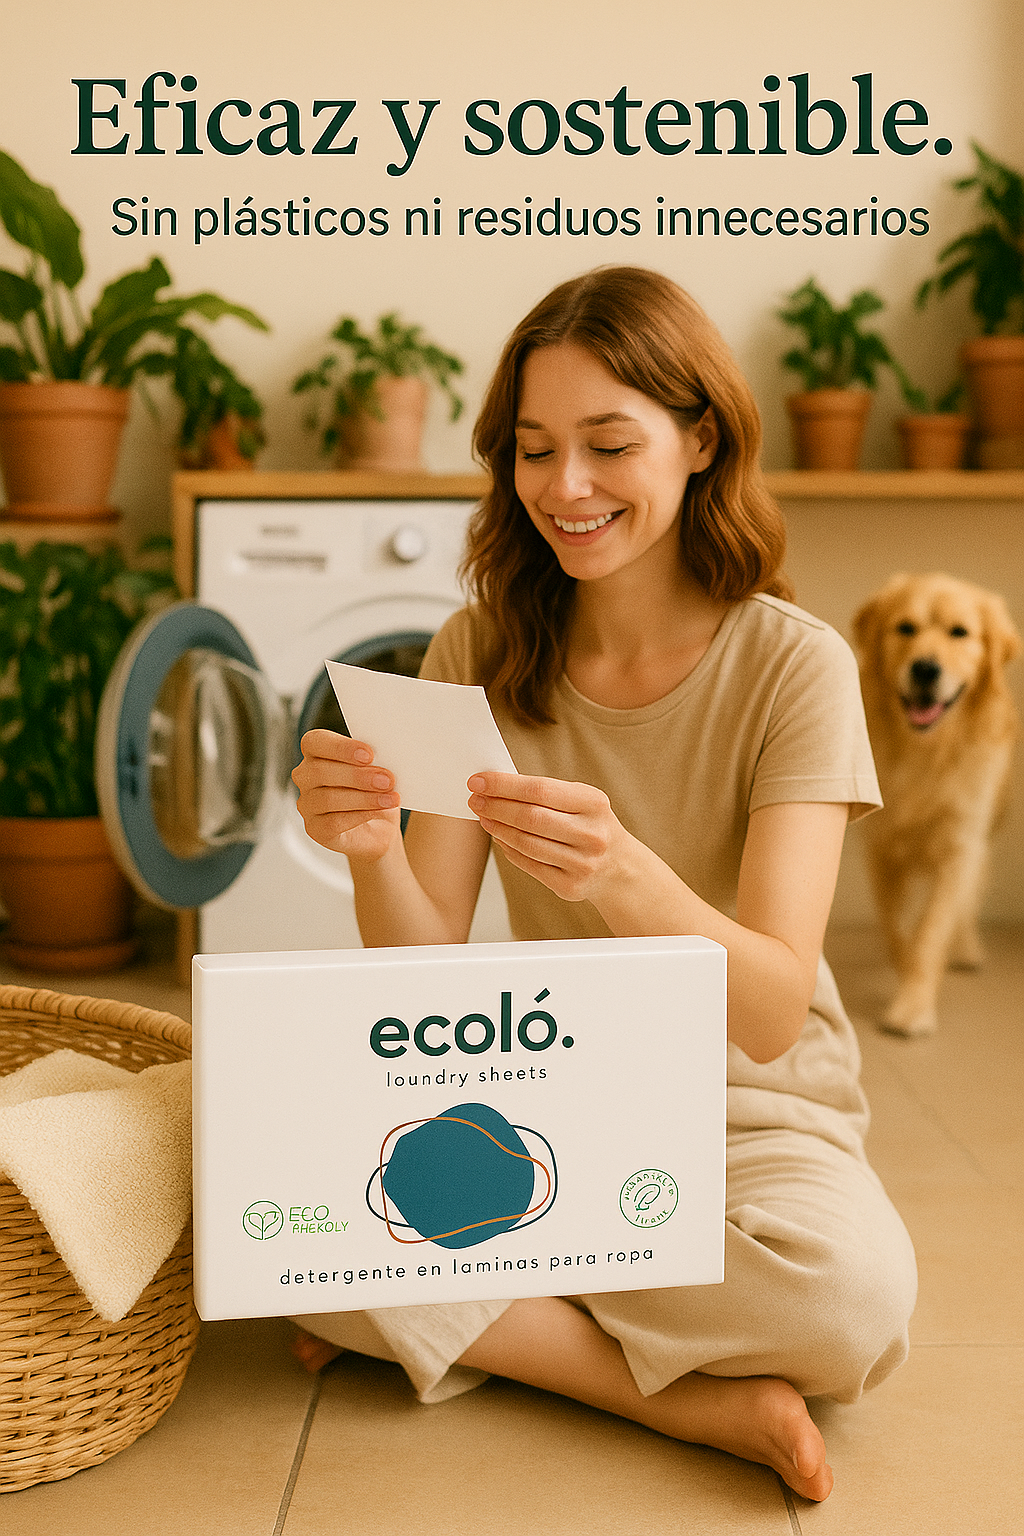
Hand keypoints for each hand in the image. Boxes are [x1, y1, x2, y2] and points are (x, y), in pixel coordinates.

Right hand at [292, 729, 401, 862]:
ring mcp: (307, 804)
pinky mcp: (314, 829)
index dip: (341, 747)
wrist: (379, 827)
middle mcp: (305, 777)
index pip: (315, 742)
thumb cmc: (375, 790)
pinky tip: (378, 812)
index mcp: (317, 753)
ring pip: (328, 799)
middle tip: (387, 780)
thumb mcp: (378, 770)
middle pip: (320, 771)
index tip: (370, 754)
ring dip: (364, 798)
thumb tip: (385, 758)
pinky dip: (360, 815)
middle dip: (357, 776)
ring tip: (389, 799)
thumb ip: (374, 761)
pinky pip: (333, 822)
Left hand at [467, 771, 631, 902]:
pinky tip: (500, 837)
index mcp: (595, 803)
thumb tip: (496, 786)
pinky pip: (529, 865)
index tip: (478, 781)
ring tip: (484, 817)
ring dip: (499, 829)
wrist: (619, 866)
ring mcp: (583, 863)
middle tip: (475, 800)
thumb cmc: (590, 824)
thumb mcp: (581, 801)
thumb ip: (545, 793)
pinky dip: (509, 850)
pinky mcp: (570, 886)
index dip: (504, 785)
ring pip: (527, 843)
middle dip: (496, 807)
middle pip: (531, 817)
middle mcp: (592, 834)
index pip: (540, 790)